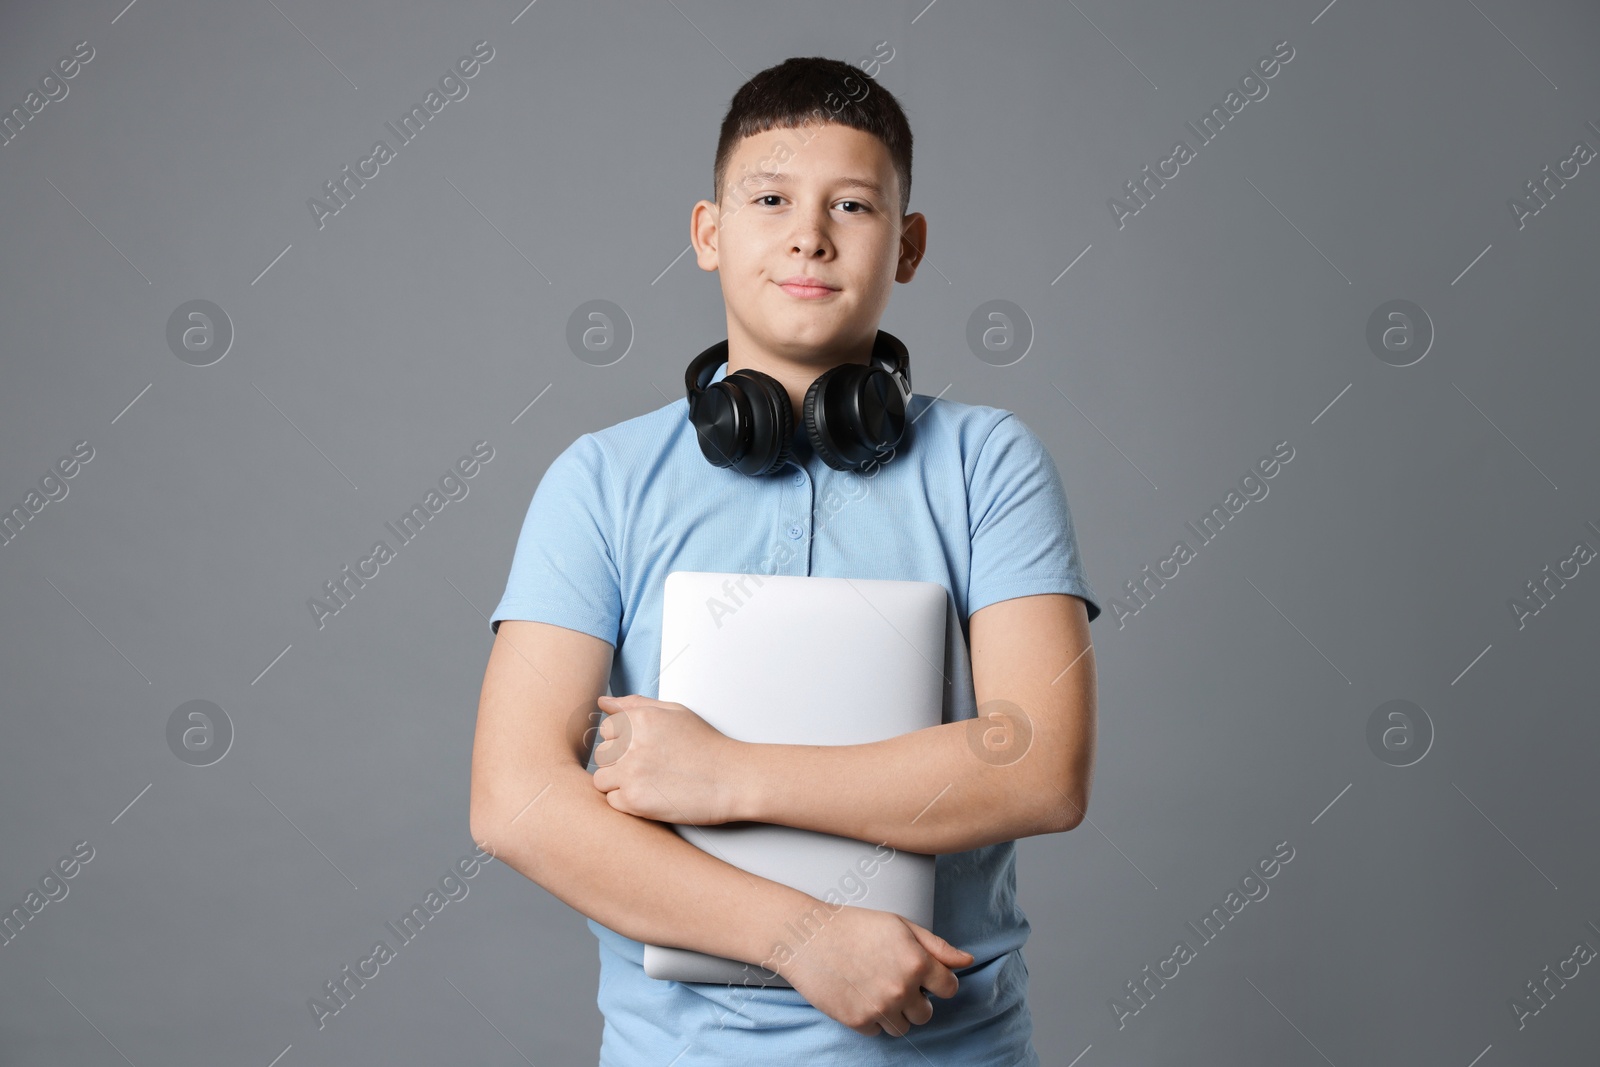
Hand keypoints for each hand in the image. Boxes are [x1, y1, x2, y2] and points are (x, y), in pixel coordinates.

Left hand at [590, 694, 743, 824]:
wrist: (732, 779)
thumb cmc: (707, 746)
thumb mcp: (675, 713)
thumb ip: (636, 704)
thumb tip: (604, 702)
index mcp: (640, 719)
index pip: (607, 728)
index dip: (623, 740)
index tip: (642, 748)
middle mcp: (631, 744)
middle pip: (602, 754)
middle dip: (619, 761)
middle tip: (648, 766)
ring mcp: (630, 773)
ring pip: (601, 779)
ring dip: (619, 782)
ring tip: (647, 782)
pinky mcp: (634, 801)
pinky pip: (612, 801)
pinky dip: (627, 802)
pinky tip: (651, 795)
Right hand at [776, 904, 972, 1036]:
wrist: (808, 937)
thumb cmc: (854, 926)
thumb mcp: (900, 925)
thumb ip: (937, 946)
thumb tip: (967, 961)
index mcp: (917, 962)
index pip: (950, 989)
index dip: (937, 982)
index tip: (923, 976)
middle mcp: (902, 988)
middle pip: (926, 1013)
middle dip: (915, 1000)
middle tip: (892, 979)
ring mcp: (879, 1007)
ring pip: (903, 1027)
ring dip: (895, 1012)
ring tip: (875, 988)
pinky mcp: (858, 1021)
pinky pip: (877, 1032)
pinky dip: (871, 1018)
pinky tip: (859, 995)